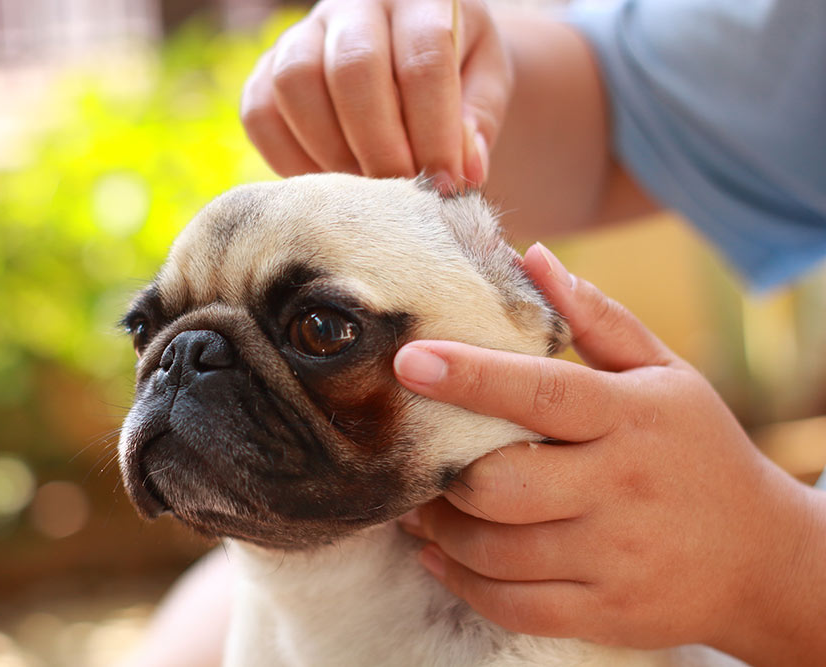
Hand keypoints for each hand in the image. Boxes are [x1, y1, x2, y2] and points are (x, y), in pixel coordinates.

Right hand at [241, 0, 509, 190]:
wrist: (409, 58)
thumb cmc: (455, 75)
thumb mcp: (485, 84)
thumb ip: (477, 122)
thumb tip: (462, 171)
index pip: (424, 57)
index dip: (435, 129)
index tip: (445, 183)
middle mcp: (354, 4)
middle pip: (353, 69)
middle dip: (380, 146)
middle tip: (400, 192)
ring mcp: (302, 33)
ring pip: (295, 83)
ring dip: (331, 151)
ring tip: (364, 190)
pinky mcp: (266, 69)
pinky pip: (259, 113)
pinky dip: (288, 159)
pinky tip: (326, 185)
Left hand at [393, 244, 825, 664]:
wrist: (764, 558)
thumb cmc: (696, 450)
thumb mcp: (664, 373)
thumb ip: (596, 317)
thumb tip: (530, 256)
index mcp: (631, 418)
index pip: (542, 393)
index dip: (471, 376)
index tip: (409, 360)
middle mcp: (621, 489)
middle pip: (500, 483)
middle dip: (442, 472)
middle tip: (413, 455)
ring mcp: (614, 557)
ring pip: (495, 550)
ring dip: (439, 528)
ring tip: (420, 504)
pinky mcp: (606, 611)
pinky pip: (511, 605)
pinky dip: (460, 580)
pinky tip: (439, 554)